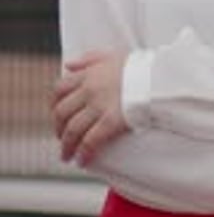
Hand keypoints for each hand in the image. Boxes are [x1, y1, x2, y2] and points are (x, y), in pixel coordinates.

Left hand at [52, 51, 128, 165]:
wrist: (157, 77)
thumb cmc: (137, 66)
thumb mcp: (110, 55)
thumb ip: (87, 59)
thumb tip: (68, 65)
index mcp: (88, 74)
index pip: (59, 90)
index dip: (53, 105)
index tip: (57, 116)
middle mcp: (89, 90)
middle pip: (62, 112)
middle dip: (58, 129)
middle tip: (62, 139)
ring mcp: (99, 106)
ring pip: (72, 130)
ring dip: (66, 146)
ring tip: (67, 156)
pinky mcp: (110, 122)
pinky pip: (90, 141)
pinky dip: (83, 153)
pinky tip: (82, 161)